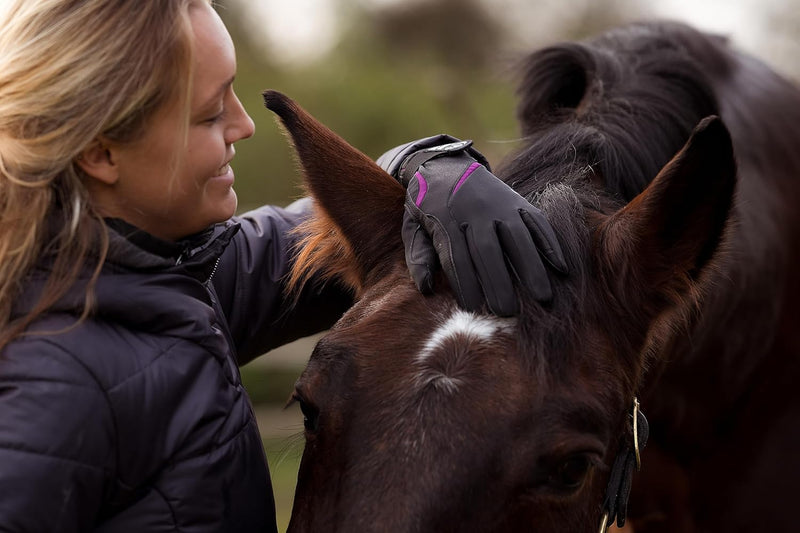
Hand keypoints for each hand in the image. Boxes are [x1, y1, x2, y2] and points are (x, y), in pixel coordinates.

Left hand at [378, 136, 566, 315]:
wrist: (445, 165)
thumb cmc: (427, 206)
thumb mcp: (412, 226)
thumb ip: (419, 256)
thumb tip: (426, 289)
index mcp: (445, 219)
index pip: (455, 255)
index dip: (464, 282)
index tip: (472, 308)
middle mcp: (474, 210)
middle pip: (488, 249)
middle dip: (498, 281)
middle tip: (507, 311)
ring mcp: (499, 204)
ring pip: (517, 236)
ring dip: (532, 267)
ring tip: (543, 297)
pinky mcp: (518, 201)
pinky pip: (537, 222)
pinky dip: (551, 244)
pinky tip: (561, 268)